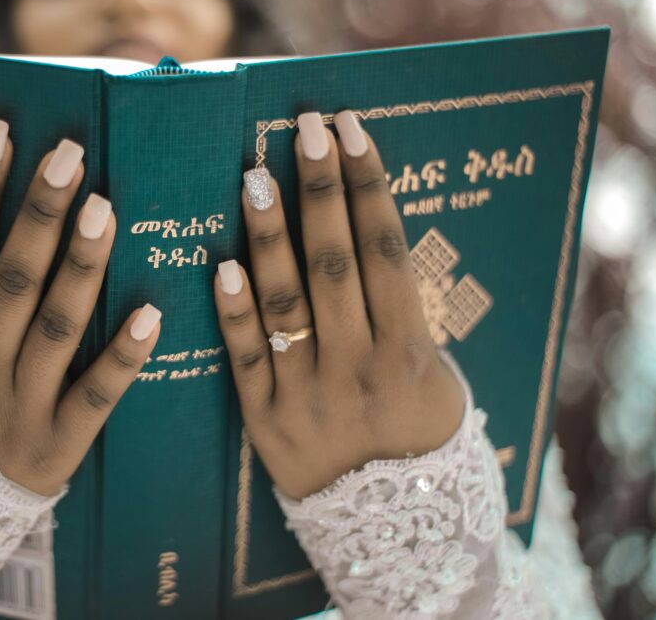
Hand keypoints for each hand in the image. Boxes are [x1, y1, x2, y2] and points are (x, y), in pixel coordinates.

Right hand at [0, 118, 161, 497]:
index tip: (0, 134)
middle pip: (12, 279)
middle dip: (40, 214)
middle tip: (71, 154)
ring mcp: (20, 406)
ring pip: (56, 327)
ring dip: (82, 268)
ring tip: (106, 208)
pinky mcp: (59, 445)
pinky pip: (97, 397)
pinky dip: (125, 357)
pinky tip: (154, 311)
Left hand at [213, 110, 464, 500]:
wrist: (397, 528)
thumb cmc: (418, 435)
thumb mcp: (434, 373)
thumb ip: (400, 311)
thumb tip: (371, 234)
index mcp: (407, 350)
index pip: (385, 248)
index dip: (368, 183)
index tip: (351, 128)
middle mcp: (358, 365)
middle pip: (337, 263)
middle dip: (321, 190)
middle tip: (304, 127)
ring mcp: (308, 393)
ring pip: (287, 302)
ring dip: (270, 236)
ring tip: (254, 175)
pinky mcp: (265, 420)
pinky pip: (245, 359)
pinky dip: (234, 312)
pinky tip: (221, 264)